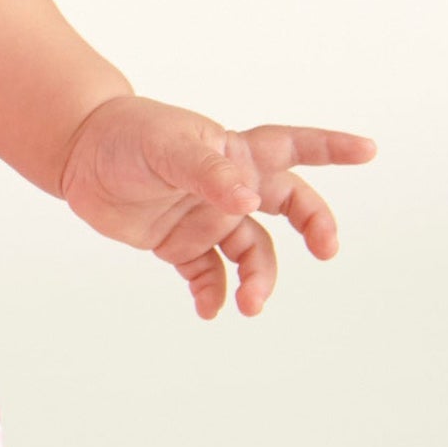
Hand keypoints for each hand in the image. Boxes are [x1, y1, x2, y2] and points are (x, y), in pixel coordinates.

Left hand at [59, 96, 375, 318]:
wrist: (78, 155)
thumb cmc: (127, 136)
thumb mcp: (168, 149)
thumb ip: (208, 173)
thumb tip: (248, 201)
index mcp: (234, 153)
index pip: (293, 148)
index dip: (332, 148)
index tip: (370, 151)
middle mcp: (230, 187)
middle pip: (288, 206)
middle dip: (313, 226)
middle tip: (327, 251)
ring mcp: (207, 216)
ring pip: (251, 251)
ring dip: (258, 278)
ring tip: (249, 304)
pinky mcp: (180, 244)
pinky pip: (208, 275)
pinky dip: (214, 295)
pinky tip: (210, 310)